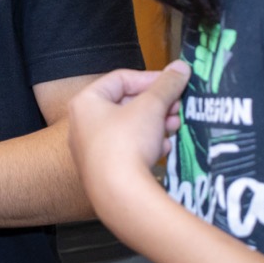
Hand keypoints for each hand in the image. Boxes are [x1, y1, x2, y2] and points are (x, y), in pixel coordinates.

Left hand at [67, 61, 190, 210]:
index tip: (173, 83)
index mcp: (86, 102)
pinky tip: (163, 148)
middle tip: (177, 106)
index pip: (120, 79)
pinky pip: (127, 149)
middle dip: (156, 104)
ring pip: (128, 127)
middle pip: (125, 104)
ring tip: (175, 126)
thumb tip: (181, 67)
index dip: (150, 78)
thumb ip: (167, 85)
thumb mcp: (151, 107)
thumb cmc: (127, 142)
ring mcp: (91, 150)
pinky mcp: (103, 171)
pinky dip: (146, 144)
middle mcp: (82, 124)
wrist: (120, 195)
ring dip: (155, 123)